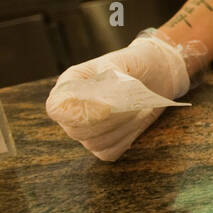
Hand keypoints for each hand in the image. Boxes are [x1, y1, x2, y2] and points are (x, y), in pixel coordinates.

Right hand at [45, 34, 189, 161]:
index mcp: (69, 85)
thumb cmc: (136, 64)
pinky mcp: (103, 145)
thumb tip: (105, 96)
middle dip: (109, 120)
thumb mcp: (124, 60)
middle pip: (77, 130)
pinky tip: (137, 120)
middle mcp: (72, 111)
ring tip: (139, 108)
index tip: (107, 105)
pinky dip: (126, 138)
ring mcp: (86, 131)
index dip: (78, 111)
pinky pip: (109, 152)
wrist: (155, 76)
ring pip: (95, 143)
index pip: (57, 107)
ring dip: (121, 127)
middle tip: (132, 104)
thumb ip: (111, 73)